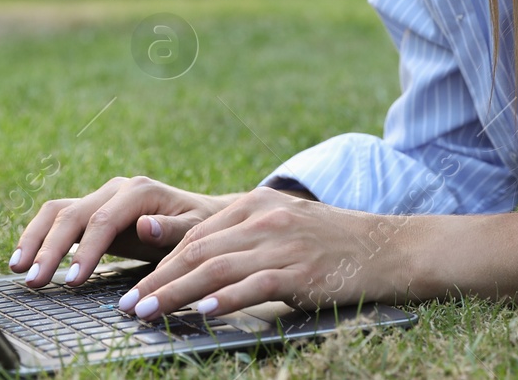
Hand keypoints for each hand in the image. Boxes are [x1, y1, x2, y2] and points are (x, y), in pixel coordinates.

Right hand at [10, 175, 236, 287]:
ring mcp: (101, 197)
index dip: (84, 251)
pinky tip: (24, 258)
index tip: (71, 280)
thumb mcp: (196, 229)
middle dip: (50, 248)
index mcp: (139, 191)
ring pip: (58, 211)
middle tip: (34, 281)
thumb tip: (144, 225)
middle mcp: (115, 189)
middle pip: (74, 214)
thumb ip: (171, 229)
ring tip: (17, 268)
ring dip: (35, 238)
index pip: (103, 220)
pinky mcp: (92, 210)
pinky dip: (39, 235)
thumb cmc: (200, 226)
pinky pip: (59, 218)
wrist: (200, 214)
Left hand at [113, 186, 405, 321]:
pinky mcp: (300, 271)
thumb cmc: (332, 243)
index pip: (196, 234)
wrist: (388, 248)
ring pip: (216, 268)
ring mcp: (282, 243)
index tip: (136, 284)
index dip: (161, 262)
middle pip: (197, 250)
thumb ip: (245, 237)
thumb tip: (200, 269)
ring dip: (175, 293)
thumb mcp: (284, 226)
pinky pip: (253, 285)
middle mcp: (264, 217)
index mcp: (255, 203)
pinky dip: (224, 299)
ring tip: (147, 313)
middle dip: (157, 280)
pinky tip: (202, 312)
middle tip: (128, 304)